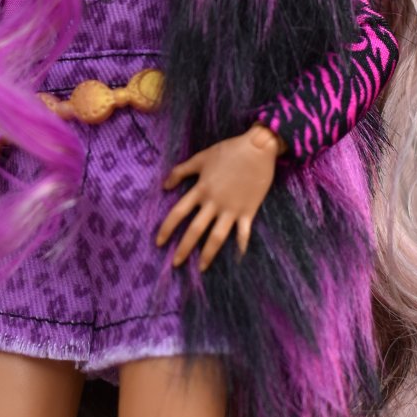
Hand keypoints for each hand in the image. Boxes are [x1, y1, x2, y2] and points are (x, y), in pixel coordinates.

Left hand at [156, 124, 283, 271]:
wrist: (257, 148)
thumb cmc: (228, 151)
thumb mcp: (201, 158)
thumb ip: (181, 171)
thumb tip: (164, 186)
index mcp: (201, 189)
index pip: (178, 212)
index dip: (167, 228)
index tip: (159, 242)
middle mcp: (214, 203)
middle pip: (195, 229)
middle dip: (184, 248)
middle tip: (175, 263)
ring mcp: (231, 209)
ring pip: (217, 236)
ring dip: (208, 254)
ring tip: (201, 268)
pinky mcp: (248, 211)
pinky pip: (243, 233)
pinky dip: (241, 246)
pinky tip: (238, 258)